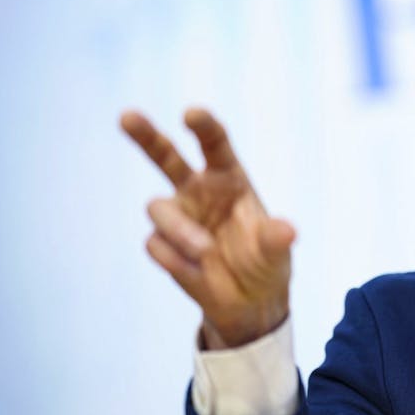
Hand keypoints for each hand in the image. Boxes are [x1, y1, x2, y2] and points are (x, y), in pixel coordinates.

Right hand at [121, 108, 294, 348]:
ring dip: (179, 229)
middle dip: (145, 135)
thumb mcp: (277, 252)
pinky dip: (176, 259)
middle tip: (127, 116)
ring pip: (158, 208)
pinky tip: (197, 271)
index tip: (192, 113)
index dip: (203, 126)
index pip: (214, 144)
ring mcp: (178, 216)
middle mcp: (198, 190)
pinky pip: (156, 244)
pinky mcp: (163, 244)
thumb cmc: (266, 262)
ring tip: (204, 251)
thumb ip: (277, 239)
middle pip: (165, 156)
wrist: (247, 300)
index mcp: (229, 178)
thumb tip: (288, 231)